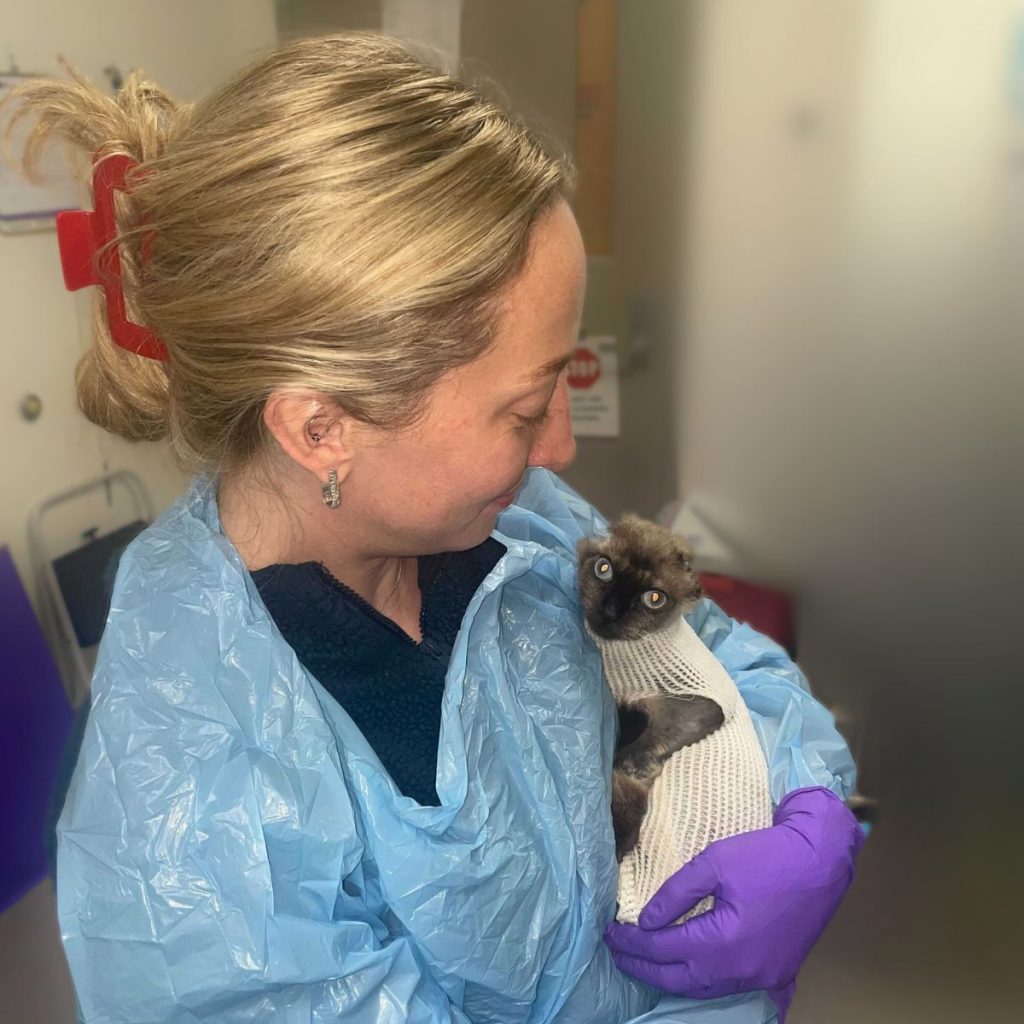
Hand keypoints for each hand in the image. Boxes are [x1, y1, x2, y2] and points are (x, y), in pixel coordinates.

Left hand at [604, 787, 863, 1019]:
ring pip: (703, 988)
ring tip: (644, 960)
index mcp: (722, 943)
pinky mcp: (774, 972)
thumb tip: (647, 920)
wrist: (823, 861)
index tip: (609, 930)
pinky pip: (727, 984)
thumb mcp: (715, 862)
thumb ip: (676, 893)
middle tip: (617, 951)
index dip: (632, 941)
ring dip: (671, 977)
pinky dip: (700, 978)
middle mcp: (741, 970)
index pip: (663, 949)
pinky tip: (686, 967)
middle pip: (679, 980)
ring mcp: (760, 976)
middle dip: (643, 967)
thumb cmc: (768, 855)